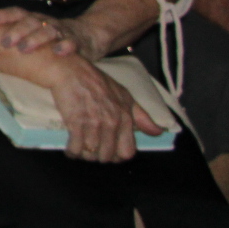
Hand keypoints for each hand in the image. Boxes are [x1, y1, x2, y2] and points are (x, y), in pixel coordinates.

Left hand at [0, 7, 106, 60]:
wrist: (89, 35)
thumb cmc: (51, 38)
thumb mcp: (34, 34)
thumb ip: (15, 37)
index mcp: (33, 19)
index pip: (17, 13)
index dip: (3, 15)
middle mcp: (45, 22)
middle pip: (30, 22)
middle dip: (16, 31)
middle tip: (4, 42)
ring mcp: (61, 30)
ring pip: (48, 31)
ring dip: (35, 38)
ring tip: (24, 48)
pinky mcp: (76, 41)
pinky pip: (71, 42)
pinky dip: (65, 45)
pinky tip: (57, 51)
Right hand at [47, 56, 164, 162]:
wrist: (71, 71)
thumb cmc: (98, 82)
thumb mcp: (125, 96)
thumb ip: (141, 117)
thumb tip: (158, 132)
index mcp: (125, 118)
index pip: (127, 152)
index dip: (117, 156)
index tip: (109, 152)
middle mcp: (111, 123)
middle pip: (107, 156)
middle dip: (99, 157)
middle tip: (92, 150)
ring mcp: (93, 124)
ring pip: (91, 154)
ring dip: (84, 156)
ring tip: (80, 149)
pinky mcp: (75, 123)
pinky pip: (75, 148)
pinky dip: (72, 152)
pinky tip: (70, 149)